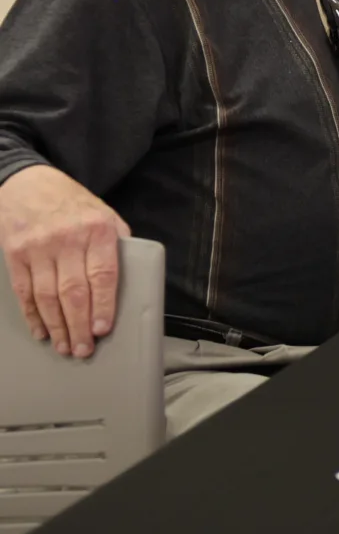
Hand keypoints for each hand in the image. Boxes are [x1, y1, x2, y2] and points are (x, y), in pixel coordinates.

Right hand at [0, 166, 128, 358]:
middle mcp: (67, 239)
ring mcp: (38, 247)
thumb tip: (127, 280)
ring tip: (65, 346)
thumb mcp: (104, 214)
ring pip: (47, 296)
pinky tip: (41, 330)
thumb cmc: (72, 203)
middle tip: (84, 350)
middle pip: (73, 292)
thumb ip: (117, 244)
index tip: (103, 329)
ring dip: (57, 326)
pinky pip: (24, 291)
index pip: (103, 275)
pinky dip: (33, 315)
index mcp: (98, 230)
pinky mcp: (15, 254)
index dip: (103, 306)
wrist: (26, 183)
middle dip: (79, 325)